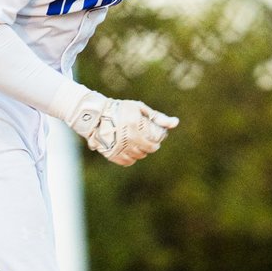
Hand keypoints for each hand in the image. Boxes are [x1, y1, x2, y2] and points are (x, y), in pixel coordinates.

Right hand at [59, 87, 178, 165]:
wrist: (95, 116)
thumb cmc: (120, 109)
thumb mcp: (139, 109)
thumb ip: (158, 117)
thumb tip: (176, 123)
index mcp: (135, 125)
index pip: (155, 140)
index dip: (157, 139)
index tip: (155, 136)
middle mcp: (128, 138)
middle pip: (148, 150)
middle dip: (150, 145)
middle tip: (146, 139)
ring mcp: (119, 147)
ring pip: (139, 156)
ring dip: (140, 151)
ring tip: (135, 142)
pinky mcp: (112, 154)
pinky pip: (128, 161)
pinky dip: (130, 157)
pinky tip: (128, 149)